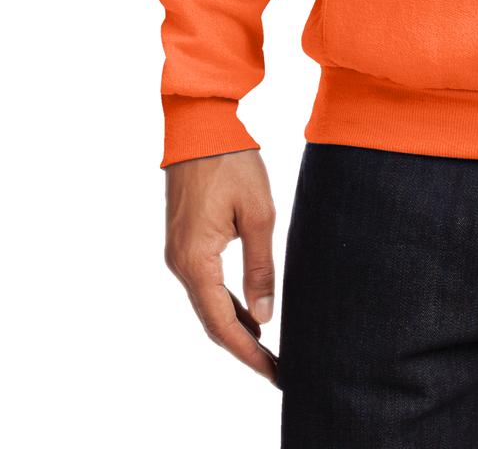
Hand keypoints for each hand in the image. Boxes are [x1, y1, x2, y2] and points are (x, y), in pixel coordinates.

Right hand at [164, 148, 278, 382]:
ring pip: (208, 304)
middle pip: (212, 321)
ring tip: (268, 349)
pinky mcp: (184, 242)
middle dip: (244, 348)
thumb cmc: (232, 163)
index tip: (275, 373)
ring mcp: (178, 254)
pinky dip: (227, 304)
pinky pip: (205, 285)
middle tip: (277, 369)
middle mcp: (180, 264)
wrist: (200, 126)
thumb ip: (260, 268)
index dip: (249, 354)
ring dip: (236, 327)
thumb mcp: (258, 214)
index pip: (222, 324)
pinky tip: (250, 314)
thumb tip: (265, 318)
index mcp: (196, 261)